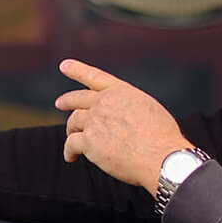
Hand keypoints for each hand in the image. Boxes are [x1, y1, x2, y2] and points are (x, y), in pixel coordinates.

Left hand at [53, 60, 191, 193]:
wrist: (161, 156)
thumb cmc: (162, 138)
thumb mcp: (149, 109)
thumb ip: (129, 108)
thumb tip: (121, 118)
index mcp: (122, 92)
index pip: (95, 77)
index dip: (77, 70)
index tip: (64, 65)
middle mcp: (105, 102)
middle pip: (78, 99)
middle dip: (67, 101)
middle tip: (60, 103)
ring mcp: (95, 120)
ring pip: (74, 122)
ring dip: (71, 130)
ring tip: (71, 138)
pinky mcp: (89, 141)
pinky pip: (71, 144)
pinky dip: (69, 151)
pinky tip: (71, 157)